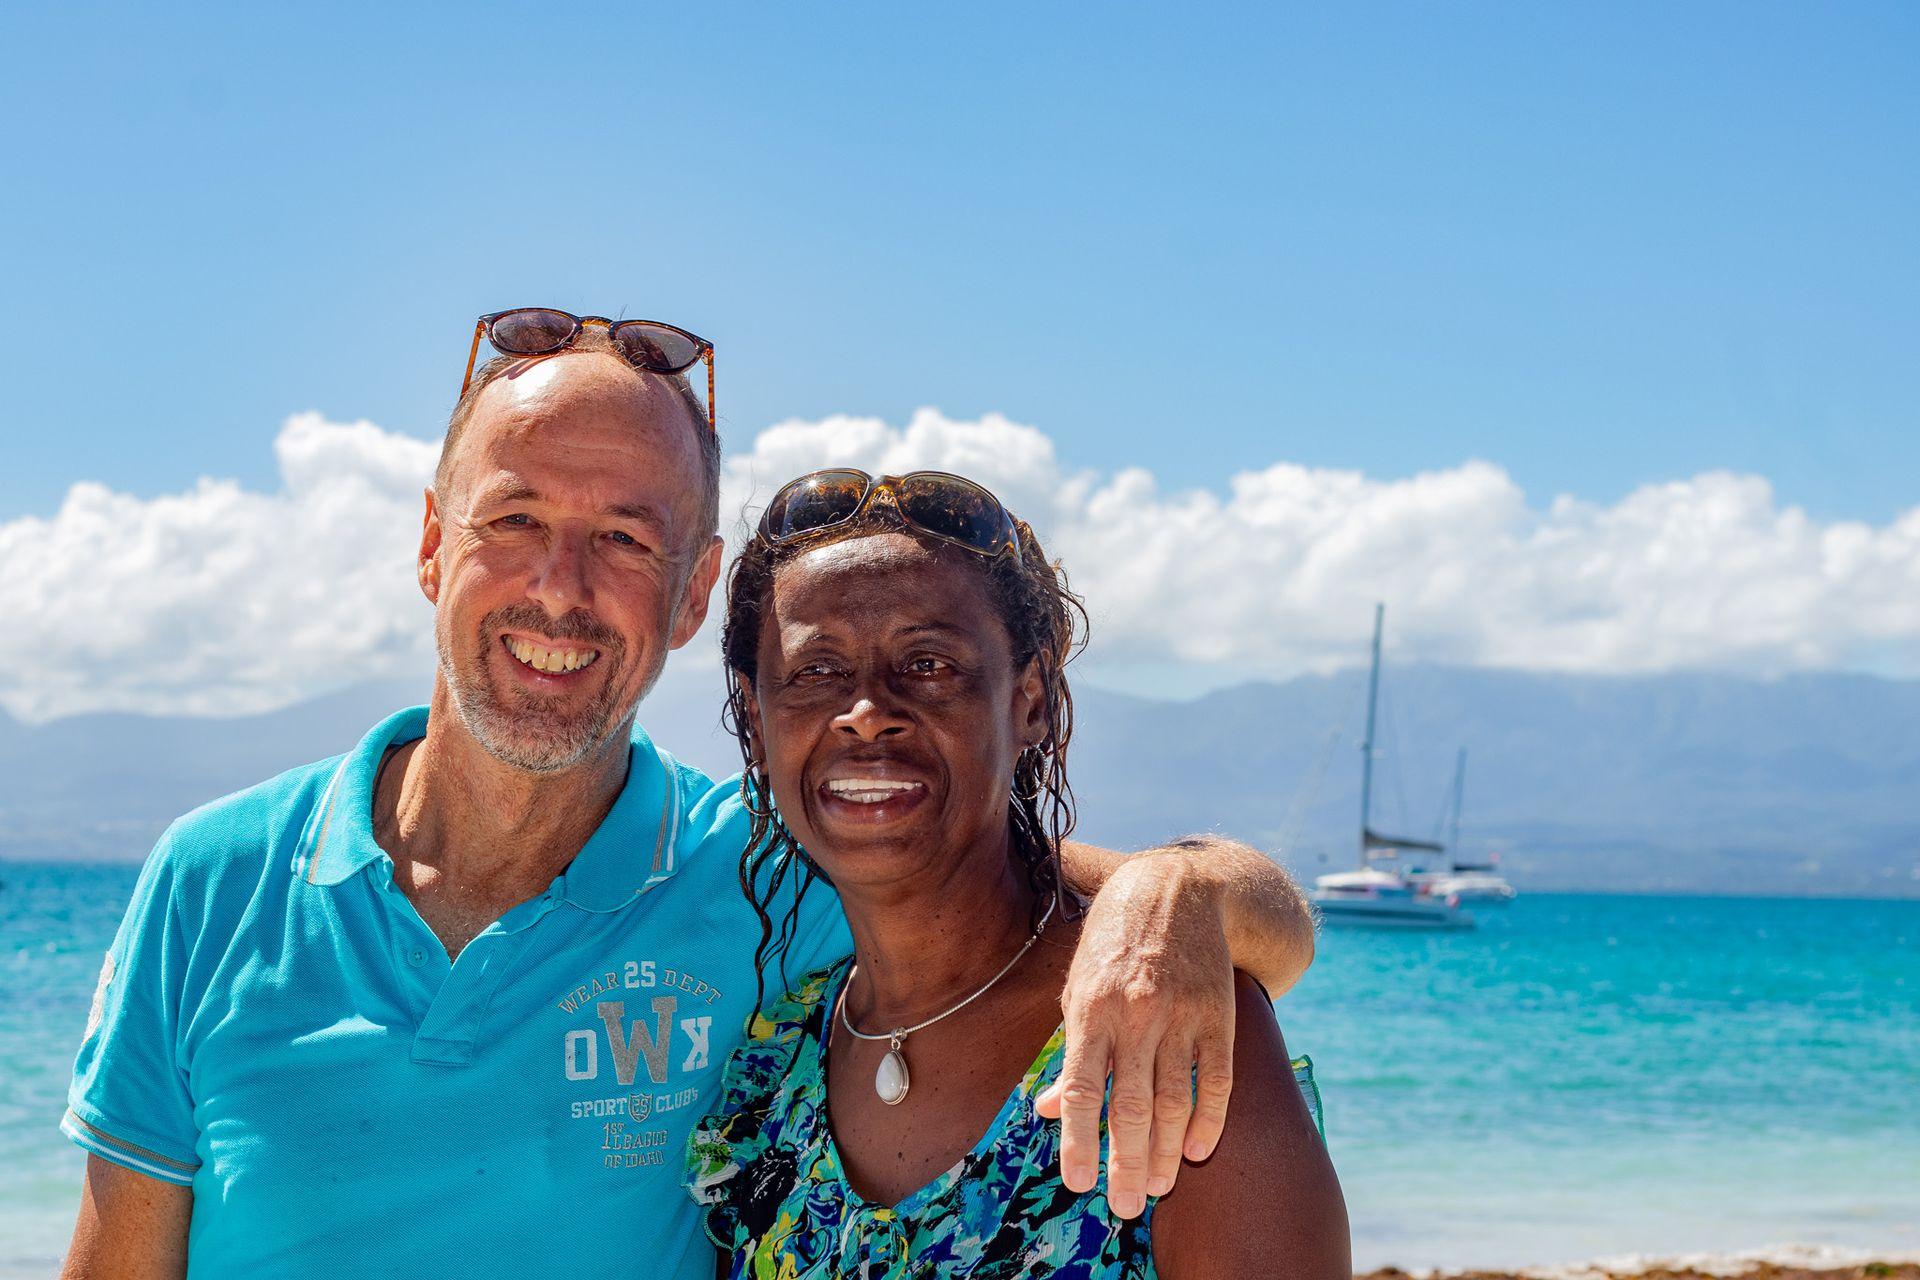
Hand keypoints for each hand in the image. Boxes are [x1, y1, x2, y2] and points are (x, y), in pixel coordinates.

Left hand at [1035, 854, 1236, 1218]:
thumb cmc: (1114, 942)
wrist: (1175, 886)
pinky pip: (1217, 1079)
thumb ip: (1069, 1051)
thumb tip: (1050, 1109)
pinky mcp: (1219, 1013)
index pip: (1084, 1089)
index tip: (1079, 1183)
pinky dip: (1209, 1118)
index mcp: (1091, 1009)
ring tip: (1159, 1187)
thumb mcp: (1077, 987)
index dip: (1081, 1141)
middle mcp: (1136, 1014)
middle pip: (1132, 1106)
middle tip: (1126, 1206)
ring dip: (1167, 1151)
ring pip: (1175, 1100)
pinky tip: (1198, 1149)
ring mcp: (1182, 1014)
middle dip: (1127, 1163)